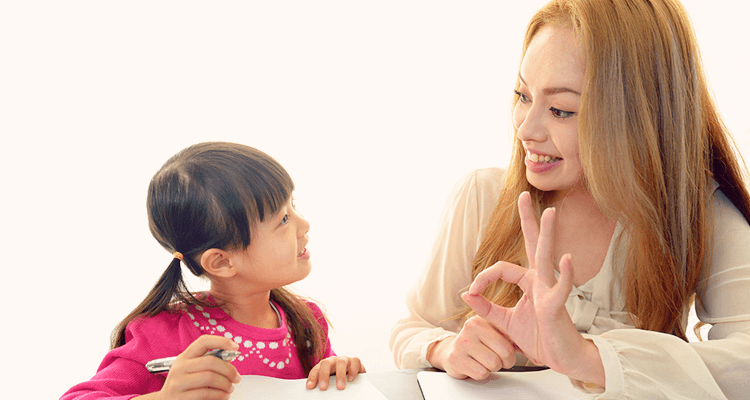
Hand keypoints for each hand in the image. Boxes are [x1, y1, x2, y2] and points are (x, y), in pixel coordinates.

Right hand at [151, 335, 240, 399]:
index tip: (235, 348)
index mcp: (184, 357)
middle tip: (236, 378)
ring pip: (210, 377)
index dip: (222, 341)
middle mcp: (180, 367)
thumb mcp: (192, 369)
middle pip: (211, 362)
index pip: (203, 341)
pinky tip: (223, 396)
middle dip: (229, 370)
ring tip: (230, 388)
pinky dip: (219, 395)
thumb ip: (209, 362)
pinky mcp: (180, 398)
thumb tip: (230, 356)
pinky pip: (206, 393)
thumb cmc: (184, 385)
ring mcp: (178, 383)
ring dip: (226, 384)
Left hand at [306, 356, 365, 389]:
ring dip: (340, 375)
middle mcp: (333, 361)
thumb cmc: (338, 378)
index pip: (316, 369)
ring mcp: (344, 360)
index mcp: (324, 365)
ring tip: (340, 387)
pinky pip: (355, 362)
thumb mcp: (330, 382)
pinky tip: (351, 379)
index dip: (312, 377)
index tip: (310, 387)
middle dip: (324, 375)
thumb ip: (325, 386)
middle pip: (326, 363)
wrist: (353, 371)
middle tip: (323, 388)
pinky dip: (353, 370)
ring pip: (341, 362)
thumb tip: (320, 397)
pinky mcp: (355, 361)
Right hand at [426, 316, 518, 379]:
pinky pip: (481, 373)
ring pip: (493, 364)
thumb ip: (511, 336)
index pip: (509, 338)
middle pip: (505, 353)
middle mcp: (471, 328)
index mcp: (483, 319)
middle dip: (505, 361)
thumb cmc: (479, 343)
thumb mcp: (494, 333)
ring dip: (492, 368)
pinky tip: (476, 365)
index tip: (507, 350)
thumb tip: (532, 348)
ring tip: (485, 361)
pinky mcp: (456, 358)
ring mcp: (462, 343)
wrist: (452, 351)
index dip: (511, 350)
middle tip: (497, 358)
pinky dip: (482, 374)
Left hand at [461, 192, 603, 385]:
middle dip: (528, 220)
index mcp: (529, 282)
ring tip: (550, 213)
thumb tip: (466, 294)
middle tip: (524, 194)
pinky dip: (566, 274)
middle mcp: (541, 281)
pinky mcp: (557, 306)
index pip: (502, 268)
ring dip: (547, 235)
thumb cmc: (539, 337)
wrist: (561, 358)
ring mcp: (551, 291)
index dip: (483, 277)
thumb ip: (487, 308)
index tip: (472, 292)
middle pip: (533, 245)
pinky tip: (567, 259)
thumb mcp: (505, 322)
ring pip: (546, 258)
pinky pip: (562, 288)